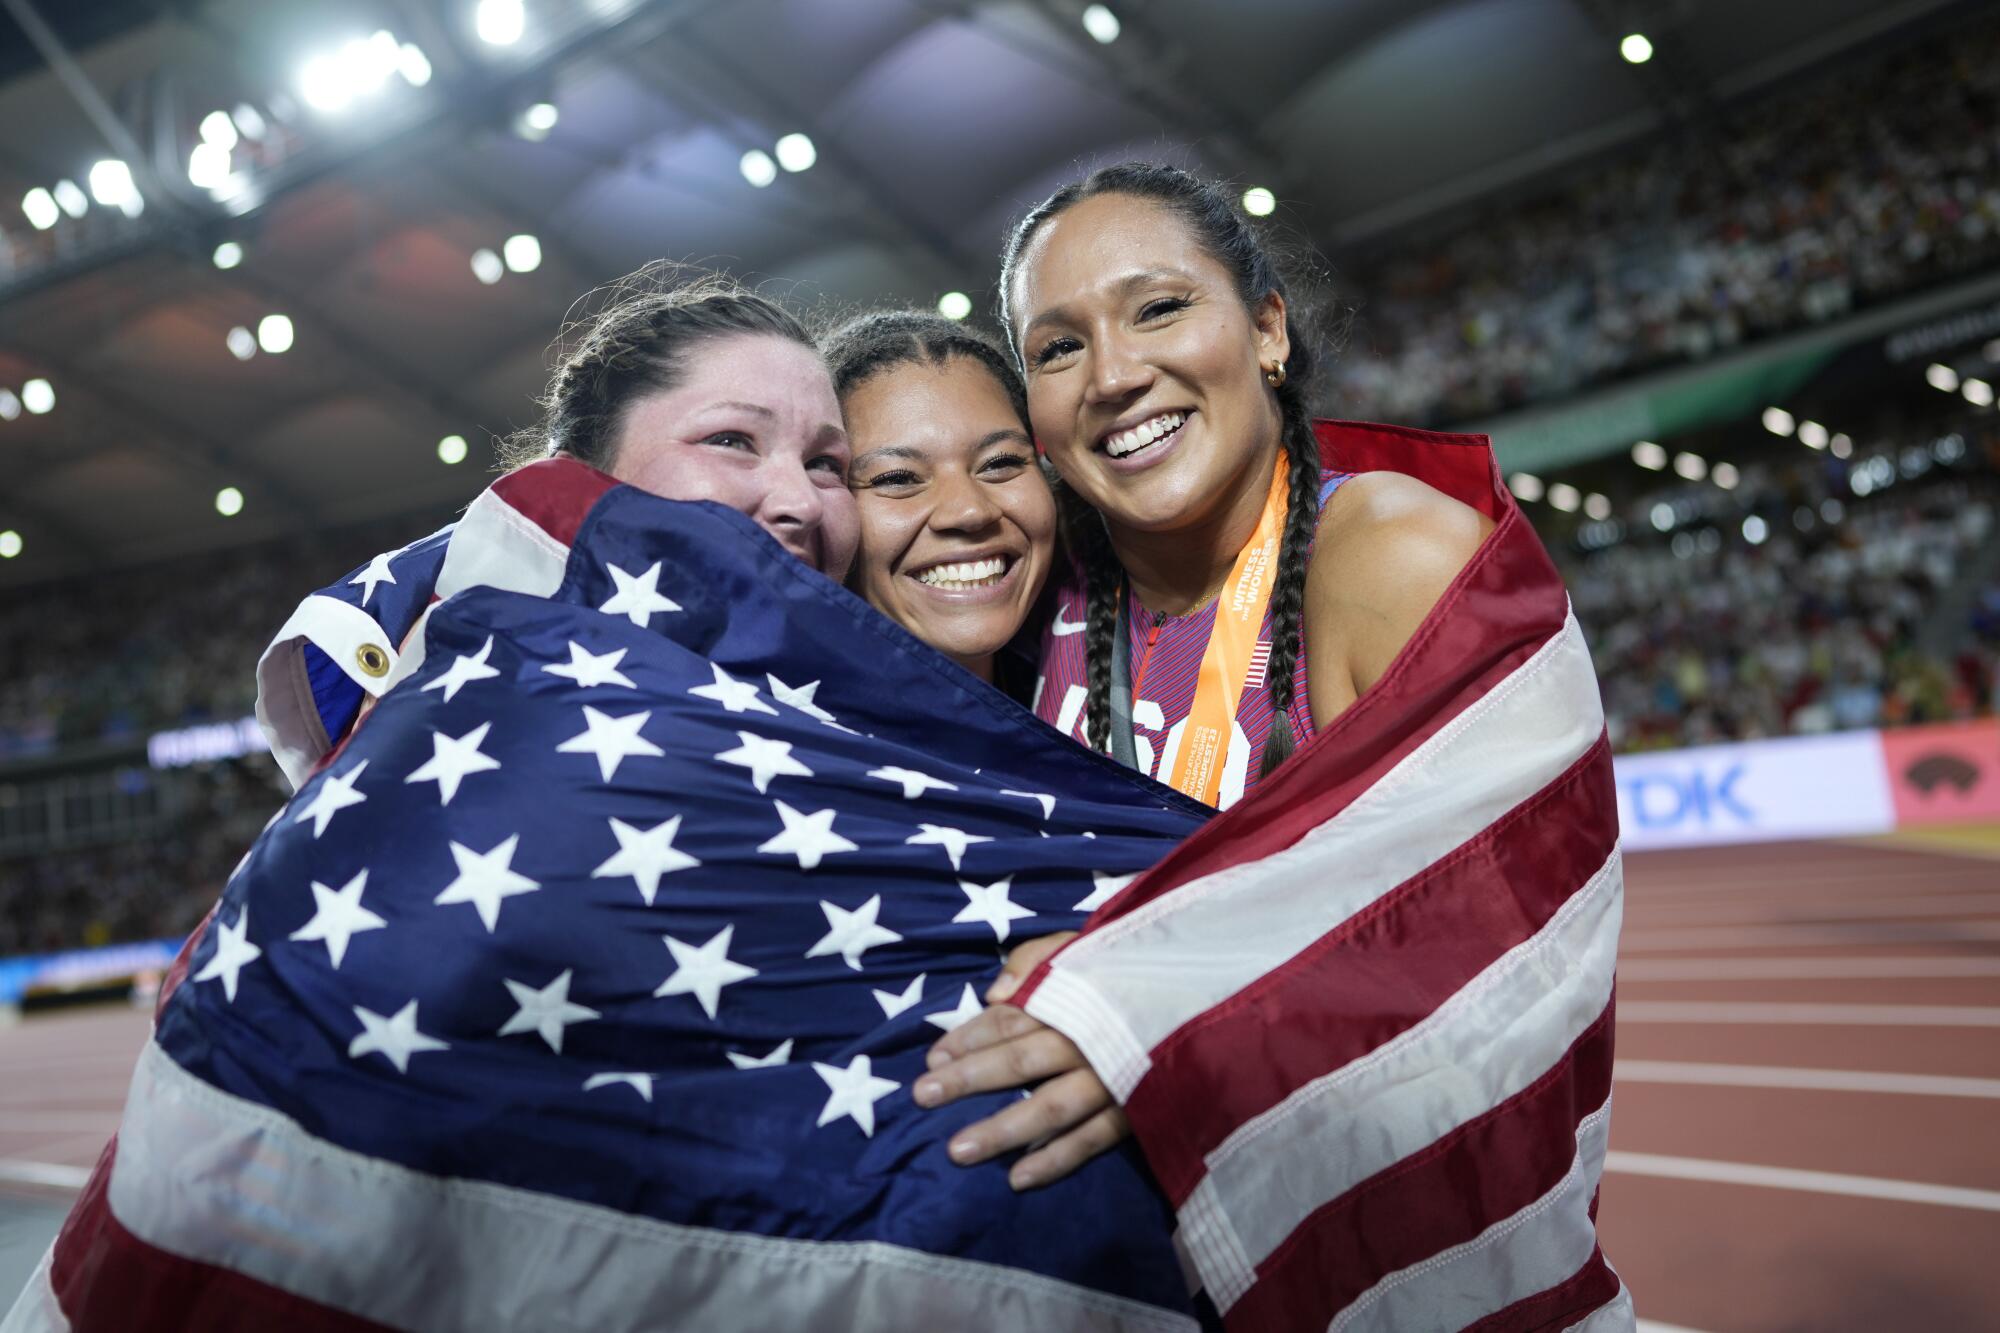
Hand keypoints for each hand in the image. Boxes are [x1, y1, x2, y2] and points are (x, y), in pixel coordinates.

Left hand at [912, 932, 1130, 1190]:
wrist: (1212, 998)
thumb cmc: (1132, 971)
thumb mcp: (1086, 945)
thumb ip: (1038, 960)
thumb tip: (994, 995)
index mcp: (1073, 995)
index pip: (1011, 1018)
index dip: (969, 1037)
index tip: (932, 1057)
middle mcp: (1089, 1038)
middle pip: (1021, 1060)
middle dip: (969, 1079)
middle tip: (923, 1096)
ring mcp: (1113, 1078)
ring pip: (1051, 1107)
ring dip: (1003, 1130)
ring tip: (958, 1151)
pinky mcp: (1137, 1110)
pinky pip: (1094, 1140)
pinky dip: (1057, 1159)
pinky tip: (1018, 1177)